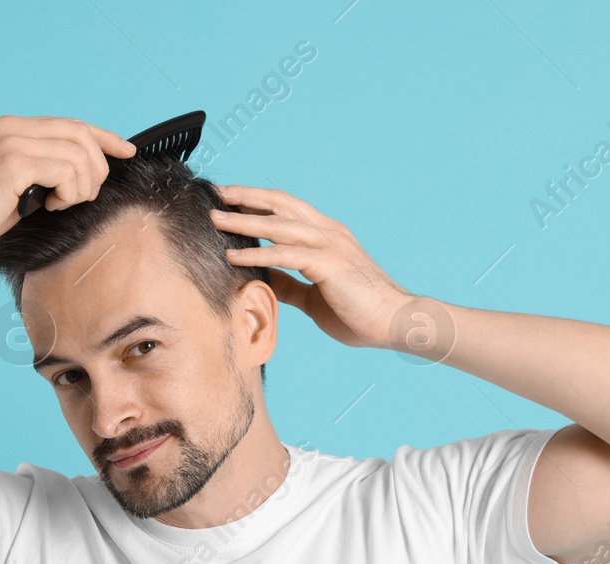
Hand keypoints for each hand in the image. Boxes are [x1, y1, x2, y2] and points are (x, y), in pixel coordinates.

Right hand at [0, 115, 136, 263]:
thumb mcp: (19, 186)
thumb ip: (47, 172)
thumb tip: (87, 174)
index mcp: (14, 128)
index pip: (73, 124)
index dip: (105, 137)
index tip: (127, 151)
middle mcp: (14, 127)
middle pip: (82, 135)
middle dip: (97, 169)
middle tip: (83, 197)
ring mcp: (13, 142)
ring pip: (79, 154)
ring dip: (82, 186)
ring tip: (60, 204)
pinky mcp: (13, 163)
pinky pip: (66, 171)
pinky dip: (69, 192)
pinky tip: (51, 205)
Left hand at [209, 185, 413, 349]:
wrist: (395, 322)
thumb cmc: (359, 312)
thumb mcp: (314, 295)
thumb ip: (290, 284)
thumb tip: (265, 279)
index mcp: (326, 235)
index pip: (285, 208)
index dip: (256, 201)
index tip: (228, 201)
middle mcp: (327, 232)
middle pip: (279, 203)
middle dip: (244, 197)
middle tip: (214, 195)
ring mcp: (329, 245)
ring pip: (278, 224)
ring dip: (243, 220)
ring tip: (215, 219)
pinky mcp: (329, 264)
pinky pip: (285, 254)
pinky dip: (257, 254)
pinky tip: (234, 257)